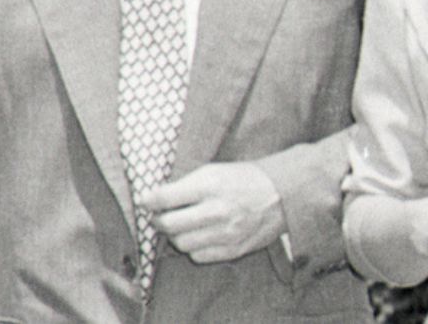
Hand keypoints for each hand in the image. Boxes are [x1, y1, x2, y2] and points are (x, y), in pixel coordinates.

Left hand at [141, 161, 285, 262]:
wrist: (281, 196)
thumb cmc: (244, 179)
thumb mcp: (214, 170)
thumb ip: (186, 184)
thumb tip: (155, 198)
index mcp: (210, 185)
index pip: (166, 198)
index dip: (149, 201)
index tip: (145, 201)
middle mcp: (216, 211)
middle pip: (169, 225)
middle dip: (158, 221)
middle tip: (159, 216)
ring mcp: (225, 233)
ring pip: (181, 244)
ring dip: (176, 236)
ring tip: (181, 226)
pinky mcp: (233, 250)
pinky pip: (199, 256)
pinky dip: (194, 247)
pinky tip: (199, 236)